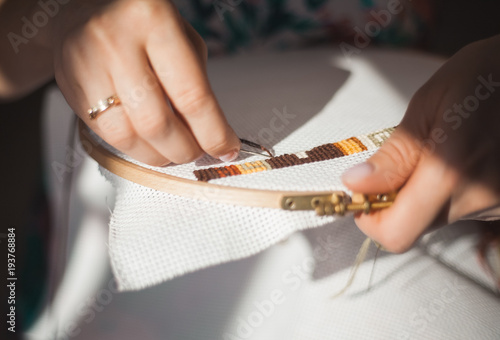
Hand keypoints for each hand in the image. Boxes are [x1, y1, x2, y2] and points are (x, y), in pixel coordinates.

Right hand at [52, 0, 239, 165]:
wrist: (81, 12)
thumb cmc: (141, 25)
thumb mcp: (180, 36)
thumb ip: (195, 81)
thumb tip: (210, 133)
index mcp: (153, 22)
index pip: (191, 95)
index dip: (213, 133)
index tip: (226, 149)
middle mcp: (116, 43)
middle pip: (157, 123)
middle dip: (184, 150)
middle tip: (198, 153)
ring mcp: (87, 66)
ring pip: (127, 136)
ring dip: (158, 156)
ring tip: (173, 152)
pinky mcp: (70, 89)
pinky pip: (106, 135)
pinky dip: (134, 148)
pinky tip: (148, 144)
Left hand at [342, 35, 499, 252]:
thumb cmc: (484, 76)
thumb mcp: (428, 106)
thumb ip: (393, 155)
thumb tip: (357, 184)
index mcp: (451, 171)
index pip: (396, 234)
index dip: (370, 219)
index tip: (364, 191)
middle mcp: (479, 198)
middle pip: (415, 227)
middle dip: (394, 202)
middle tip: (395, 165)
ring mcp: (498, 204)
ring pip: (438, 218)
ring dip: (424, 194)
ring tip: (438, 153)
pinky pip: (463, 209)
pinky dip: (449, 192)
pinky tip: (460, 160)